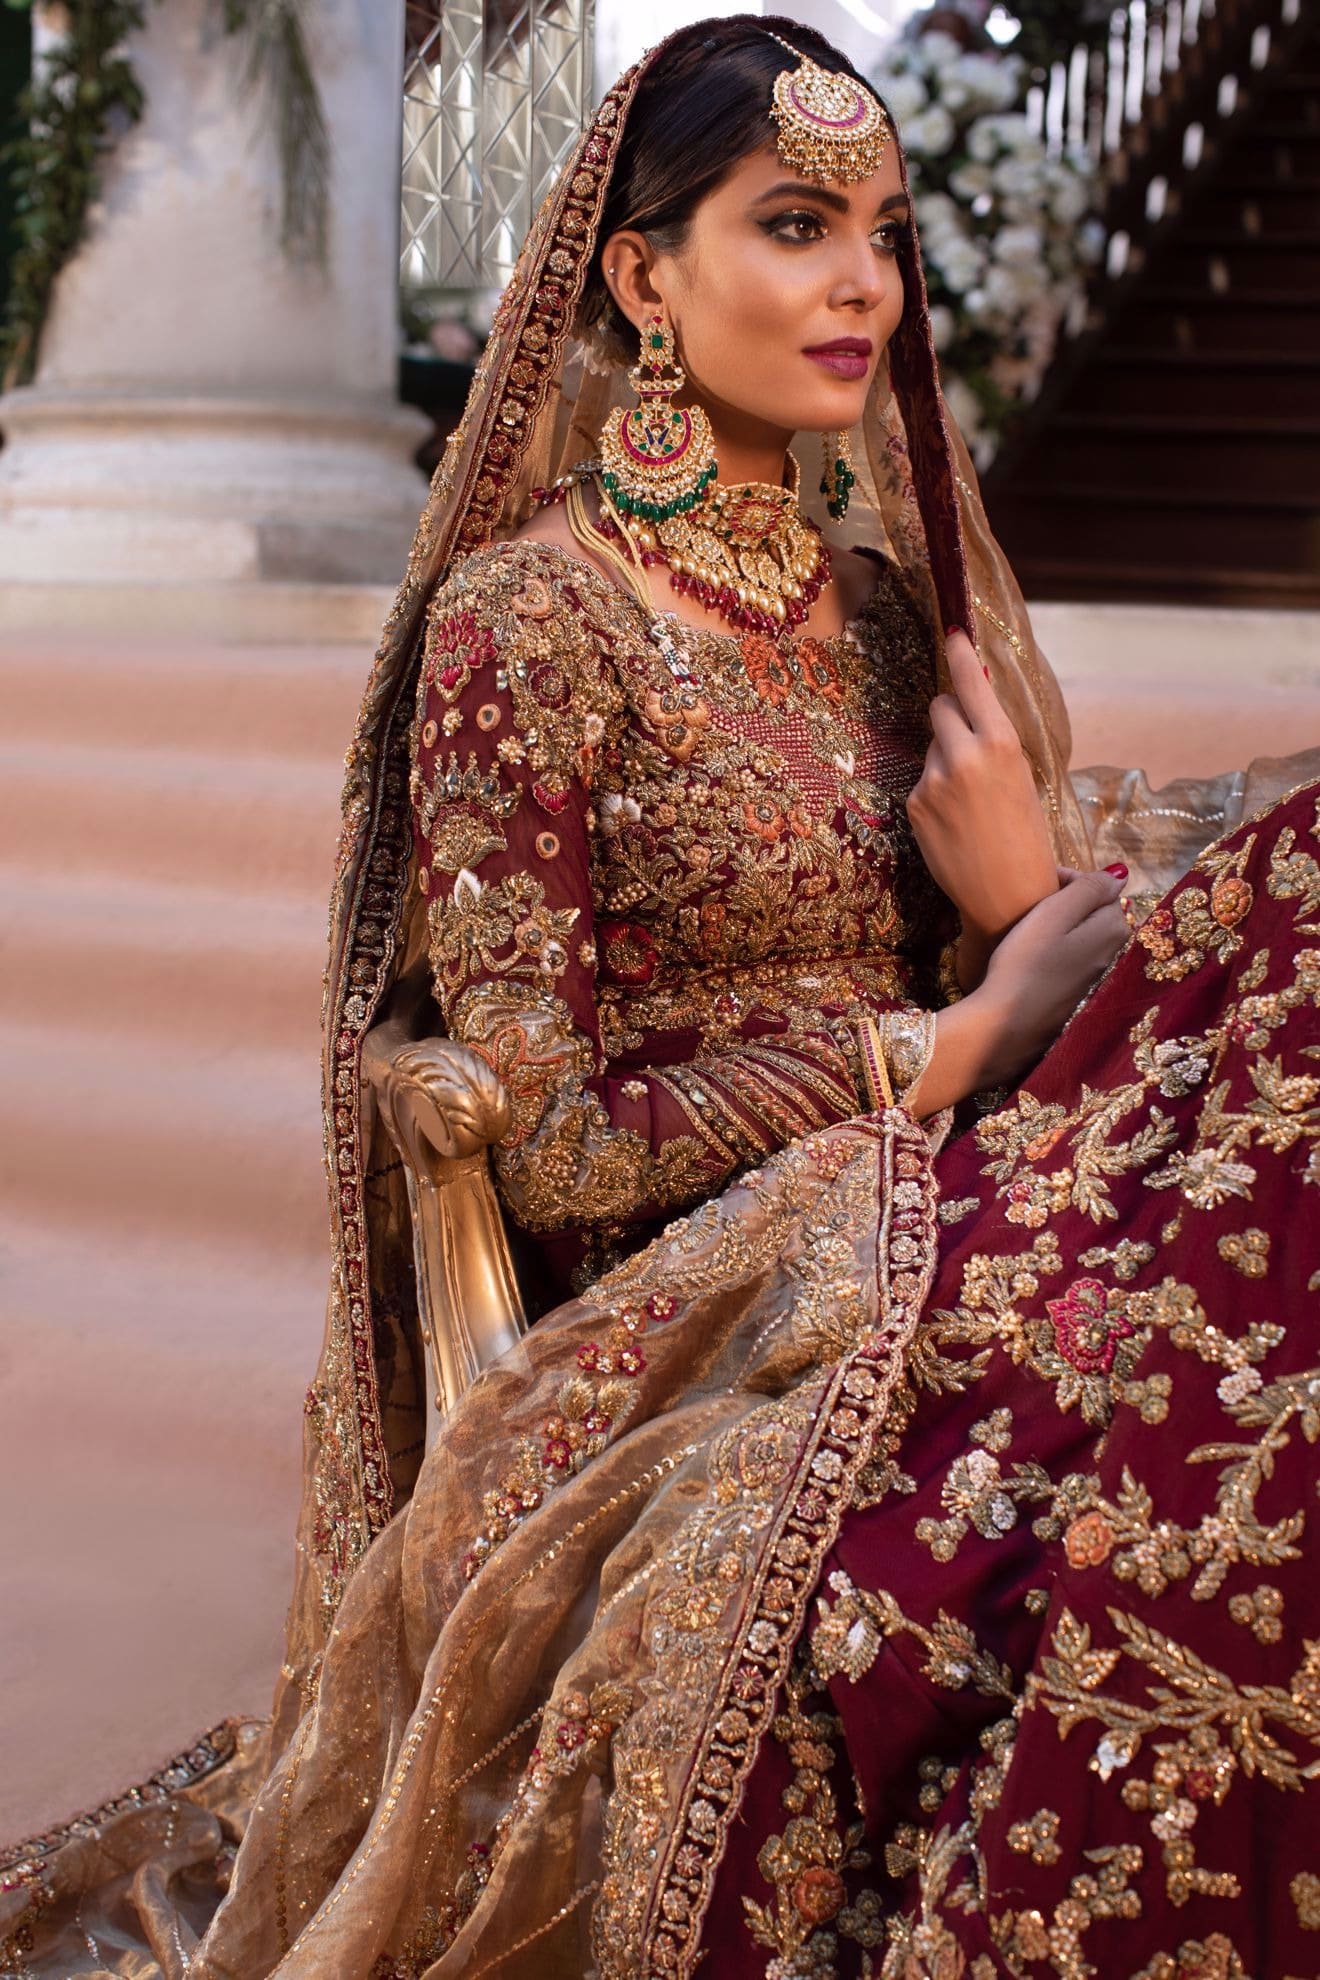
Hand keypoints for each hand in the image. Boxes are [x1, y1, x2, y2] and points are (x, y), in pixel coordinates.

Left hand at [907, 628, 1058, 972]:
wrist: (1009, 896)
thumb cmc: (1027, 836)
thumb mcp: (1023, 777)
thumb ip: (996, 739)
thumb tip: (973, 702)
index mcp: (1002, 744)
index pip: (970, 683)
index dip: (959, 655)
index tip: (953, 634)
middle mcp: (963, 756)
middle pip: (940, 707)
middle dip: (951, 716)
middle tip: (971, 745)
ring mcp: (933, 780)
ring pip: (932, 747)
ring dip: (946, 760)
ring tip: (971, 802)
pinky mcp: (914, 804)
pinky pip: (922, 780)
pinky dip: (935, 792)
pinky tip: (956, 821)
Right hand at [976, 866, 1129, 1085]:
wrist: (1005, 1028)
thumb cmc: (1025, 965)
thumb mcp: (1053, 915)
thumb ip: (1089, 889)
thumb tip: (1120, 873)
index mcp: (1114, 930)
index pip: (1102, 888)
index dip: (1070, 881)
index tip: (1040, 885)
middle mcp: (1115, 954)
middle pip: (1098, 913)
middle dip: (1070, 904)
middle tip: (1034, 908)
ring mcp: (1098, 979)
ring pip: (1086, 937)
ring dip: (1064, 928)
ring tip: (1032, 932)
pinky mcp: (1080, 997)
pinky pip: (1076, 960)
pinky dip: (1060, 952)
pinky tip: (1036, 960)